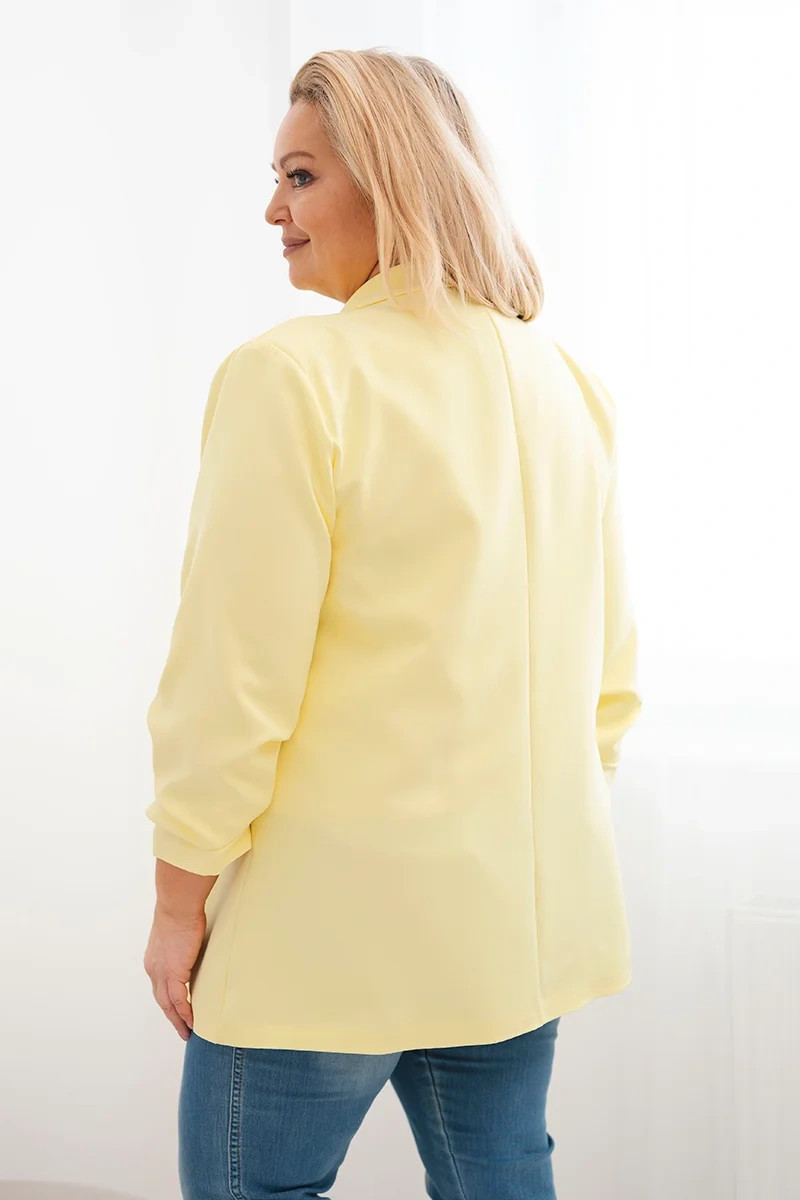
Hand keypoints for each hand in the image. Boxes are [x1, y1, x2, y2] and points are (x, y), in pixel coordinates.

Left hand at [143, 908, 205, 1040]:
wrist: (177, 906)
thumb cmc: (180, 911)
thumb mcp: (177, 933)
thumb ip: (182, 945)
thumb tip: (192, 946)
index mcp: (153, 960)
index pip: (160, 986)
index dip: (167, 1000)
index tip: (176, 1010)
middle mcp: (154, 969)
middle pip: (161, 1000)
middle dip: (171, 1017)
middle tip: (181, 1029)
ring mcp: (163, 973)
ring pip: (168, 1005)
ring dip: (178, 1020)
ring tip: (187, 1032)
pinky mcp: (175, 974)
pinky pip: (180, 1001)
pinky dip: (185, 1013)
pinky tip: (191, 1022)